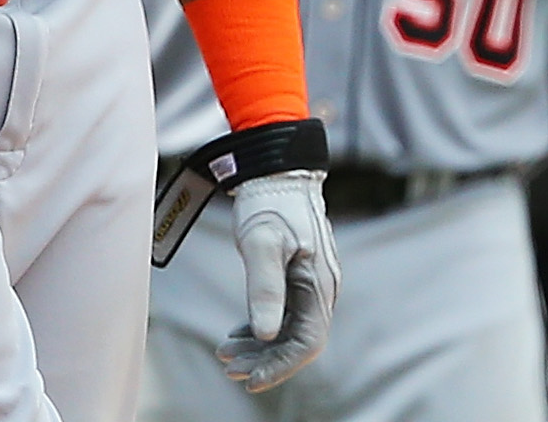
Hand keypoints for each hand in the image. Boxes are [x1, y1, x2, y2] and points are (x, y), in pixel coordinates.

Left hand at [216, 169, 338, 391]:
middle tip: (227, 367)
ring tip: (226, 353)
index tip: (250, 379)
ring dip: (260, 346)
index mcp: (318, 284)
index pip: (307, 343)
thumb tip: (265, 336)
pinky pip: (286, 313)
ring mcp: (312, 282)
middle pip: (298, 341)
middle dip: (264, 359)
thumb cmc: (269, 201)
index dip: (279, 366)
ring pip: (290, 329)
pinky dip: (263, 326)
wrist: (277, 168)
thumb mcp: (261, 244)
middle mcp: (321, 288)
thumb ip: (264, 289)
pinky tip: (239, 332)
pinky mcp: (300, 275)